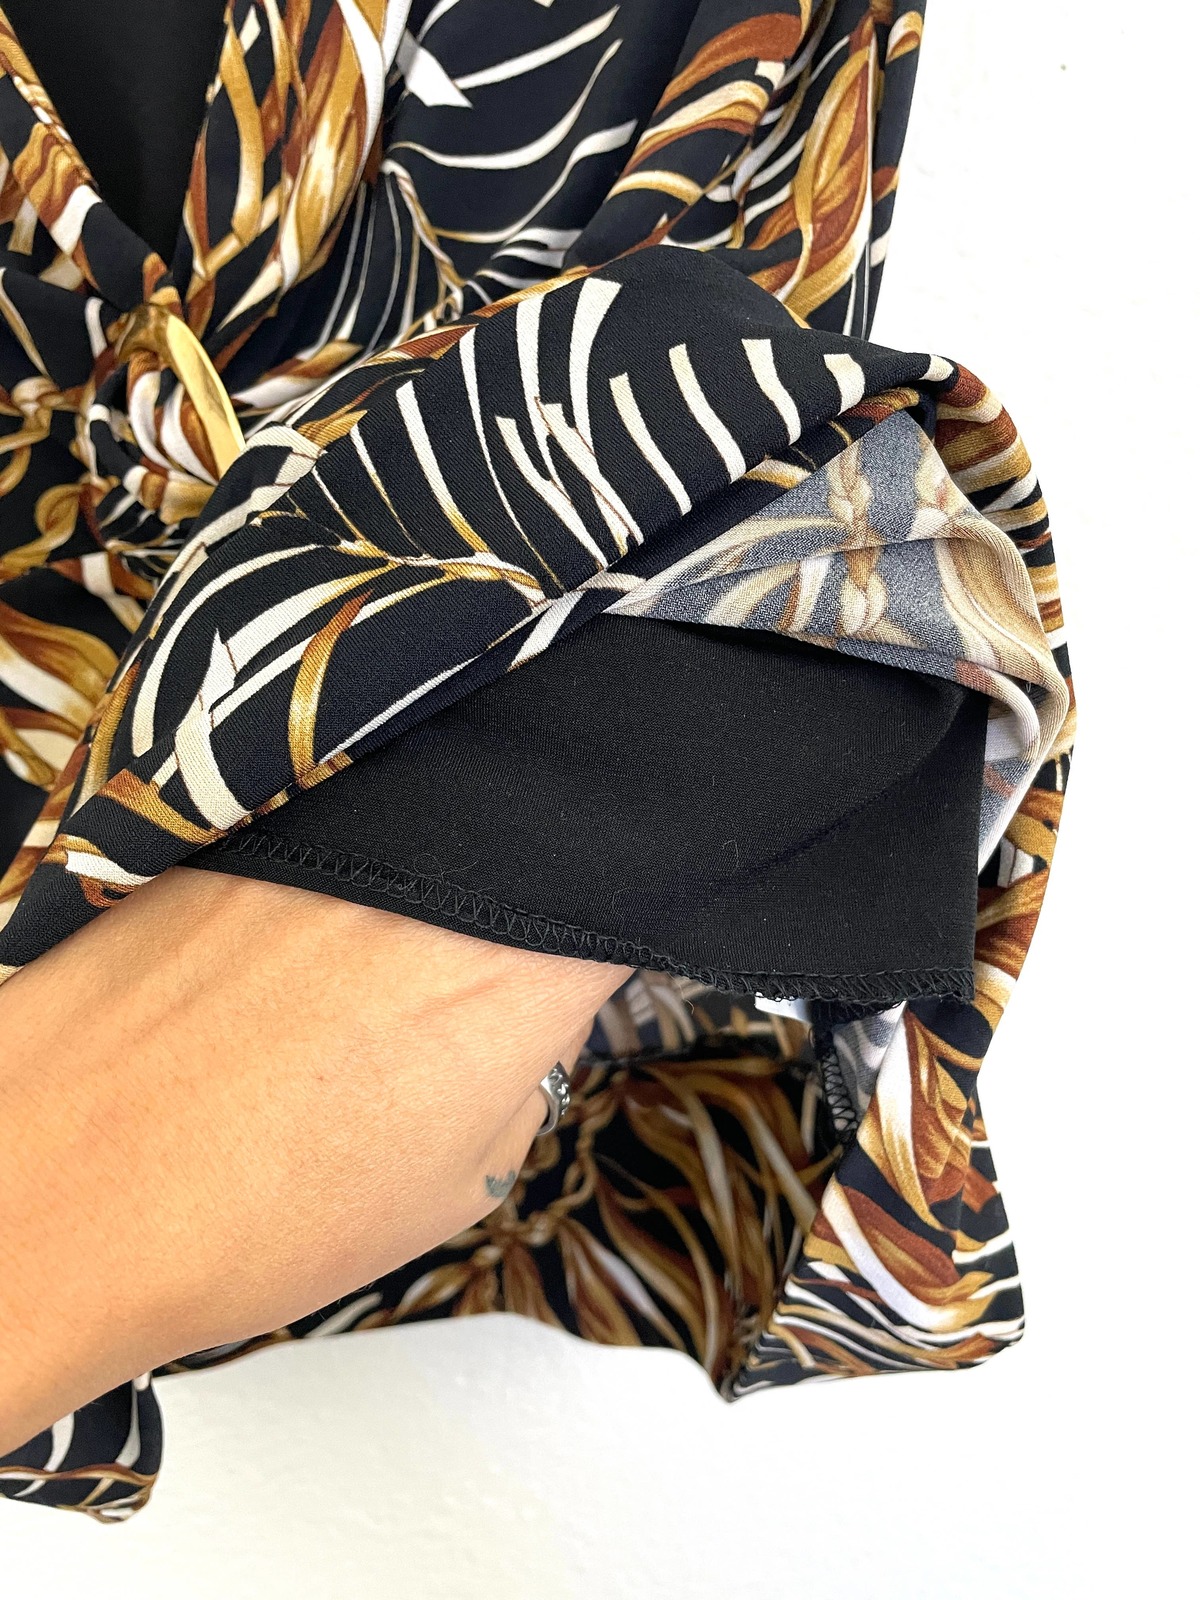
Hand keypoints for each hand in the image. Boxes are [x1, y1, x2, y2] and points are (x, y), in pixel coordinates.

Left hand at [0, 865, 630, 1454]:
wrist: (53, 1190)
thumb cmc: (244, 1212)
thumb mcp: (456, 1181)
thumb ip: (526, 1072)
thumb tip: (529, 1017)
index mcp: (514, 966)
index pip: (627, 892)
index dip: (614, 928)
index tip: (587, 964)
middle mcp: (434, 868)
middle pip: (529, 848)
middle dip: (518, 909)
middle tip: (472, 992)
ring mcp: (334, 831)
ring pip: (431, 832)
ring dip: (420, 899)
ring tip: (355, 992)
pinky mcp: (246, 822)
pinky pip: (336, 833)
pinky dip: (334, 888)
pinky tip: (288, 970)